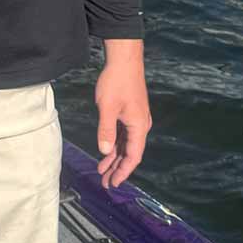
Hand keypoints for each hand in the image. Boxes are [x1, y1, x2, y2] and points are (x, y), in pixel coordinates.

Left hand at [95, 41, 151, 187]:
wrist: (124, 59)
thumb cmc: (116, 81)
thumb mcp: (107, 107)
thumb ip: (106, 130)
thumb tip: (104, 151)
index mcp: (139, 126)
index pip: (133, 156)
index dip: (123, 171)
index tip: (114, 183)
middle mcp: (141, 125)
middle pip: (129, 152)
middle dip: (117, 168)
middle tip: (105, 182)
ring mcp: (136, 118)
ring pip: (125, 143)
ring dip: (114, 156)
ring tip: (101, 170)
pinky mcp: (130, 112)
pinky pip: (123, 133)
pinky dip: (114, 143)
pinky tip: (106, 150)